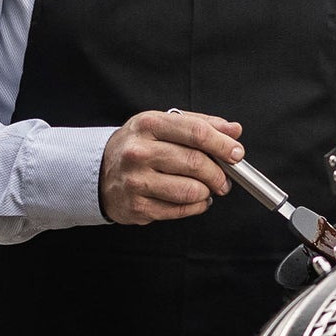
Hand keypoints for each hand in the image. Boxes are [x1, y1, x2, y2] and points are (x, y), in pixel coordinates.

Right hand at [99, 110, 243, 224]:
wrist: (98, 171)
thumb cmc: (138, 146)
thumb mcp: (163, 125)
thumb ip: (200, 124)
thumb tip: (234, 130)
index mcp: (148, 124)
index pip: (196, 133)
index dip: (223, 145)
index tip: (237, 153)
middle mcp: (139, 152)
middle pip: (196, 163)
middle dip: (219, 174)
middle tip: (224, 178)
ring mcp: (136, 181)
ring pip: (191, 191)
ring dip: (207, 192)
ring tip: (206, 188)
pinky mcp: (138, 206)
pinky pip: (181, 210)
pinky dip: (196, 206)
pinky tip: (194, 200)